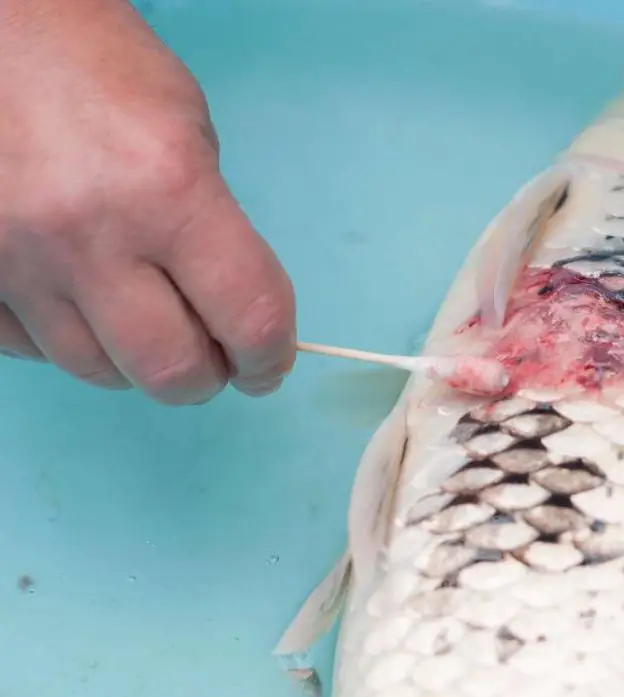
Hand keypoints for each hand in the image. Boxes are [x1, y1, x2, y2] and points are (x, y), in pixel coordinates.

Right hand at [0, 0, 295, 403]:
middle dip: (208, 376)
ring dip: (138, 362)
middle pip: (171, 371)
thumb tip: (231, 313)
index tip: (268, 364)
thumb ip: (215, 230)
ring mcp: (20, 260)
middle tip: (214, 356)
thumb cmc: (100, 66)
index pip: (250, 316)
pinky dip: (69, 341)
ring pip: (99, 371)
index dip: (271, 357)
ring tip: (148, 319)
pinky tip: (83, 303)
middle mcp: (91, 235)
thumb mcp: (190, 132)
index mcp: (169, 189)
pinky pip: (31, 350)